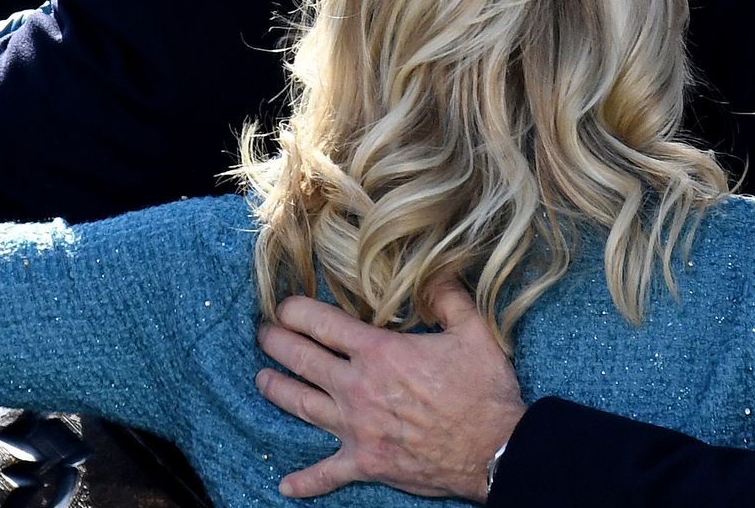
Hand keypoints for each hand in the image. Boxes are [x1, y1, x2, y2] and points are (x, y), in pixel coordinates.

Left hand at [255, 280, 525, 500]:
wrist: (493, 448)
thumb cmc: (484, 391)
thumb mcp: (474, 332)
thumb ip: (448, 298)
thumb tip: (435, 271)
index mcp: (379, 352)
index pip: (323, 325)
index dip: (296, 312)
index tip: (283, 306)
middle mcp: (357, 388)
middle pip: (302, 361)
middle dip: (277, 343)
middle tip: (263, 335)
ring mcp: (357, 428)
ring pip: (301, 406)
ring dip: (277, 391)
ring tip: (261, 380)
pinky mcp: (365, 462)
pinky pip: (326, 474)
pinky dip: (304, 481)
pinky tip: (285, 484)